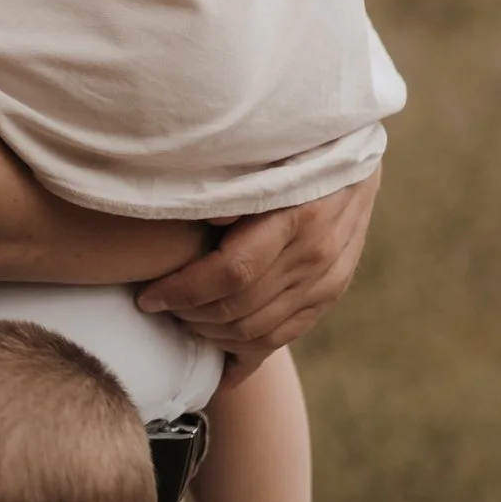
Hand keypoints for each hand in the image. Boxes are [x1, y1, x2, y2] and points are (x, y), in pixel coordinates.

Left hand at [136, 171, 376, 368]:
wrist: (352, 155)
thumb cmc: (292, 151)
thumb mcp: (266, 156)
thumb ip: (236, 187)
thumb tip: (206, 219)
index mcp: (299, 217)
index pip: (232, 272)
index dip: (184, 291)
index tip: (148, 297)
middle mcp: (316, 255)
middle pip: (240, 307)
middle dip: (188, 313)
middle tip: (158, 306)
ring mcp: (327, 281)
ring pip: (258, 331)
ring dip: (211, 333)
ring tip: (180, 318)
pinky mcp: (331, 295)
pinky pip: (282, 337)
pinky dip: (243, 349)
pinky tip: (214, 350)